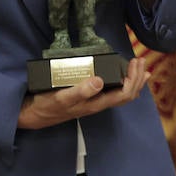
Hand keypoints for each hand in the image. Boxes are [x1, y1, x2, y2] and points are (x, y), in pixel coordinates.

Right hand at [18, 57, 149, 129]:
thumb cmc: (48, 105)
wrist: (34, 114)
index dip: (133, 79)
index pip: (124, 94)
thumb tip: (100, 81)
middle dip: (138, 78)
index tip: (134, 62)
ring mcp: (94, 102)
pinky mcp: (89, 98)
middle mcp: (99, 104)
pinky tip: (122, 76)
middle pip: (127, 95)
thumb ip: (80, 91)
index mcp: (96, 104)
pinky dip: (123, 82)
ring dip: (133, 81)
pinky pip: (113, 92)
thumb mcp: (62, 97)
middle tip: (141, 61)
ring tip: (140, 68)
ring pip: (122, 95)